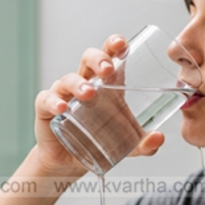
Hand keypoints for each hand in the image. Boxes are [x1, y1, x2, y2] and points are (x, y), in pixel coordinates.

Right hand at [32, 34, 164, 174]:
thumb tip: (158, 138)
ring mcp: (64, 93)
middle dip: (99, 59)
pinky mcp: (46, 108)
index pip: (110, 56)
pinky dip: (53, 101)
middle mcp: (84, 82)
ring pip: (69, 78)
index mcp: (106, 83)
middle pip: (89, 59)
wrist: (71, 160)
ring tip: (89, 94)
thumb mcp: (126, 144)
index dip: (114, 45)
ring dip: (79, 84)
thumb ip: (144, 143)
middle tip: (108, 70)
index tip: (123, 44)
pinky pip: (47, 99)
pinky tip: (62, 108)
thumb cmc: (99, 140)